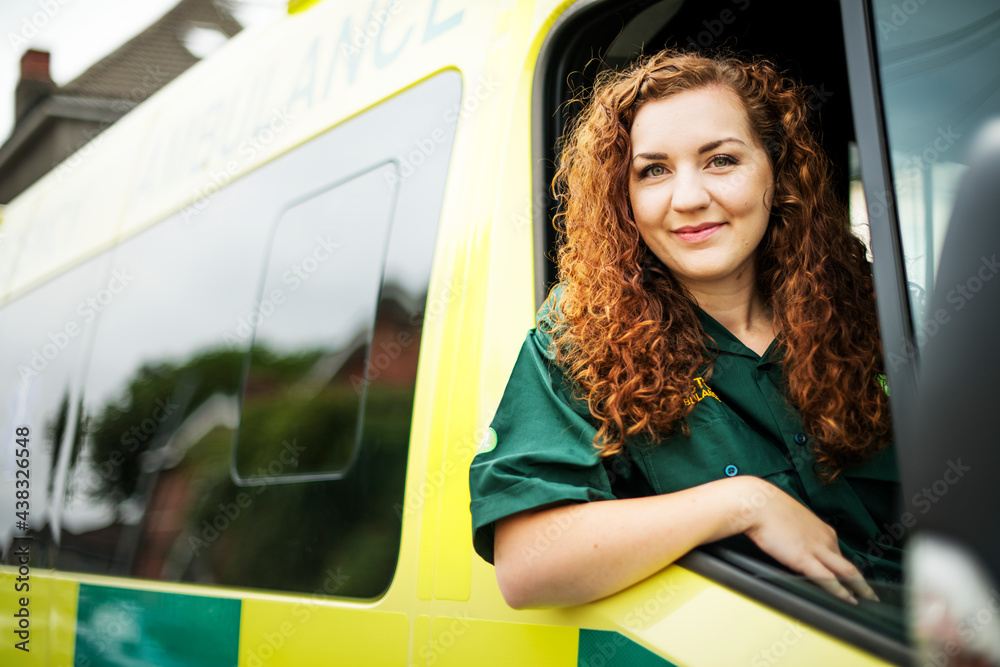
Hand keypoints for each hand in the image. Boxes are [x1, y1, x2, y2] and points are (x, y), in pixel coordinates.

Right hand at [739, 478, 878, 603]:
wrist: (756, 502)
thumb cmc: (766, 507)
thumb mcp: (790, 519)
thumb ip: (798, 532)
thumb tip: (794, 541)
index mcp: (821, 528)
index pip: (838, 552)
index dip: (845, 568)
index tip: (850, 578)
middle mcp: (825, 538)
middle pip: (848, 564)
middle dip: (861, 581)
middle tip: (871, 594)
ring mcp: (817, 548)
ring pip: (847, 572)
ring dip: (861, 588)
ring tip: (868, 600)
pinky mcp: (805, 558)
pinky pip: (828, 579)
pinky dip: (841, 592)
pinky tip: (849, 600)